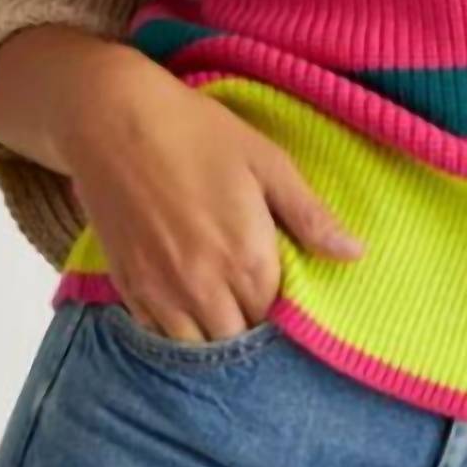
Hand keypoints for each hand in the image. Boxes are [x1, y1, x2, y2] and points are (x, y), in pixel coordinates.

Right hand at [58, 51, 363, 343]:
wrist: (111, 120)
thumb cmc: (197, 134)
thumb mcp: (267, 162)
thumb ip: (310, 215)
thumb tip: (355, 254)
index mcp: (246, 258)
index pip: (276, 317)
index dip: (284, 308)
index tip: (284, 288)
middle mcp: (203, 287)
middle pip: (238, 338)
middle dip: (251, 325)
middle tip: (254, 296)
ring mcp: (160, 291)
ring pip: (197, 346)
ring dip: (214, 333)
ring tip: (223, 305)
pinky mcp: (127, 286)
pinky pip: (157, 333)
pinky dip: (177, 328)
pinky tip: (187, 303)